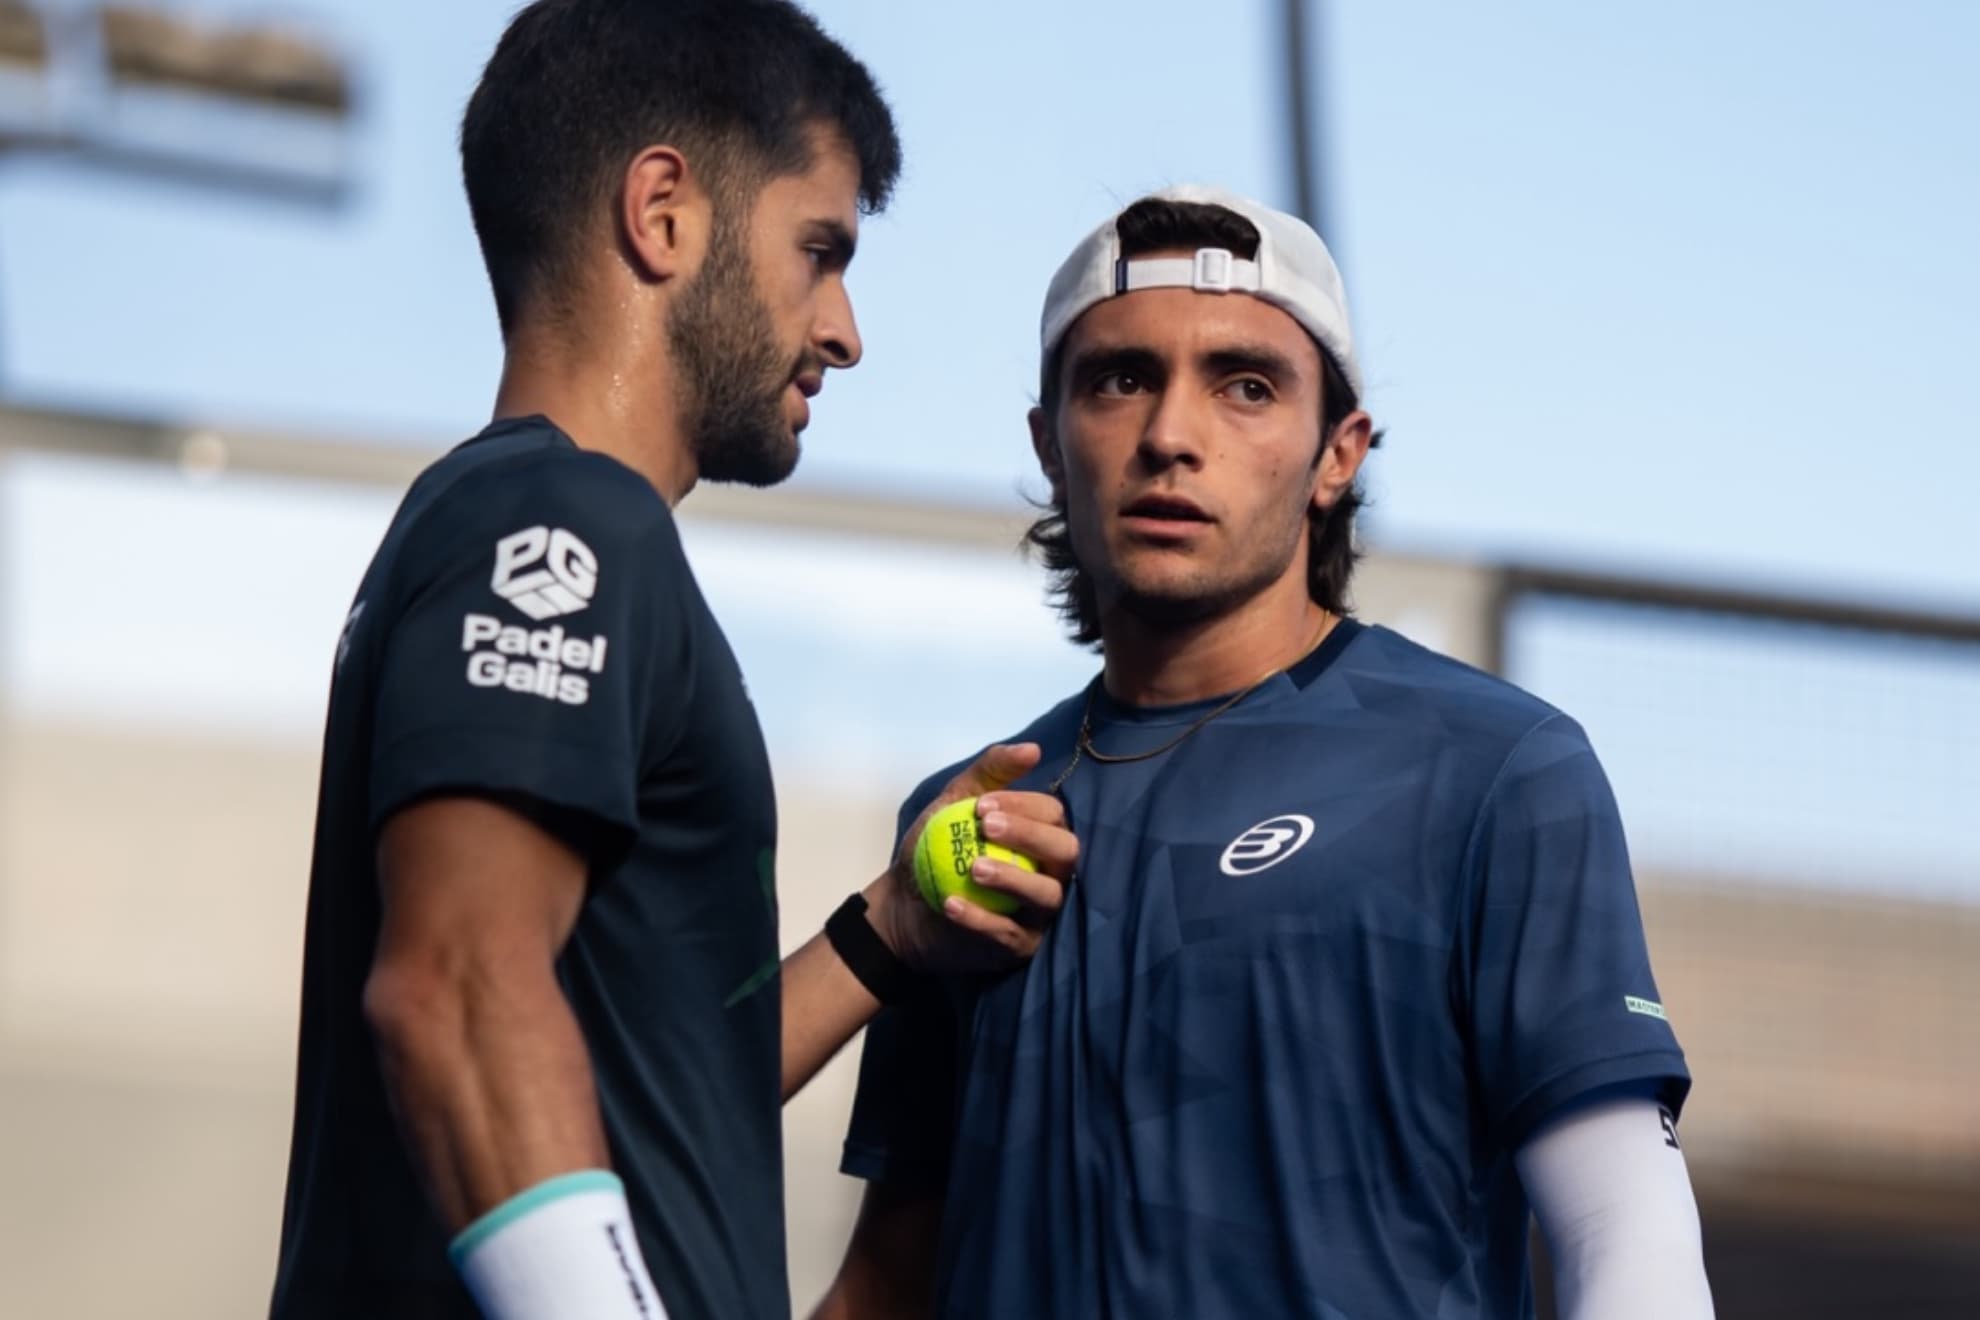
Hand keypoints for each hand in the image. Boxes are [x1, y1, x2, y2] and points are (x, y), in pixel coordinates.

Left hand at [864, 743, 1077, 972]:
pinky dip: (980, 919)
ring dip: (1013, 878)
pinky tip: (951, 904)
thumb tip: (1033, 749)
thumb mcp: (956, 802)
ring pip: (1047, 896)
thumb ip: (990, 773)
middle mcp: (1052, 873)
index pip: (1053, 816)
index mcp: (1042, 836)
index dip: (1024, 808)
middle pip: (1065, 853)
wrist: (902, 904)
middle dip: (1031, 837)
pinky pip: (1009, 935)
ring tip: (975, 868)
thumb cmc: (936, 849)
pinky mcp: (1020, 946)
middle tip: (987, 827)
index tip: (981, 806)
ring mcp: (1039, 913)